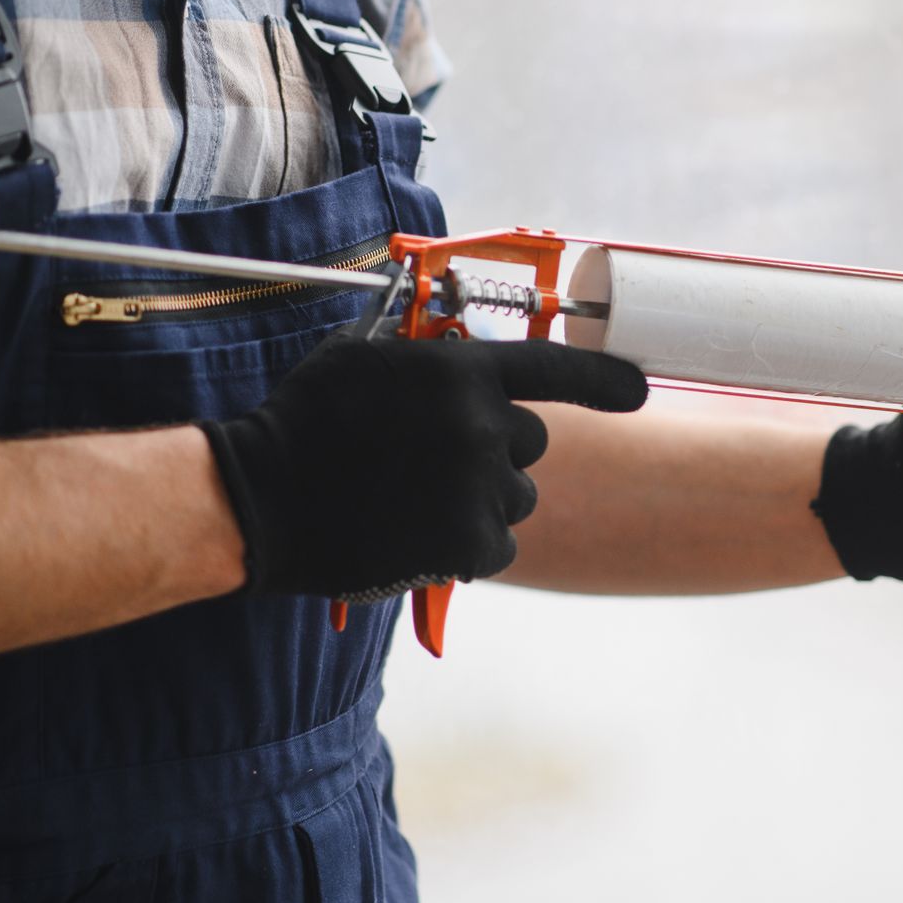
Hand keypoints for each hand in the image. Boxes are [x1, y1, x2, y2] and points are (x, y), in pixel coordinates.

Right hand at [200, 334, 647, 599]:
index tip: (638, 389)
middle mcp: (482, 425)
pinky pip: (498, 542)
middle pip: (533, 441)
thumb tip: (458, 365)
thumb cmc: (304, 424)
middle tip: (434, 462)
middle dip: (496, 451)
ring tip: (416, 500)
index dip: (604, 378)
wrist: (263, 499)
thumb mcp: (364, 360)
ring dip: (483, 498)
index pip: (556, 367)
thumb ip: (426, 361)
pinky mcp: (472, 542)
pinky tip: (416, 533)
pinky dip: (468, 543)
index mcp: (460, 372)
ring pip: (517, 495)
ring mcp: (480, 486)